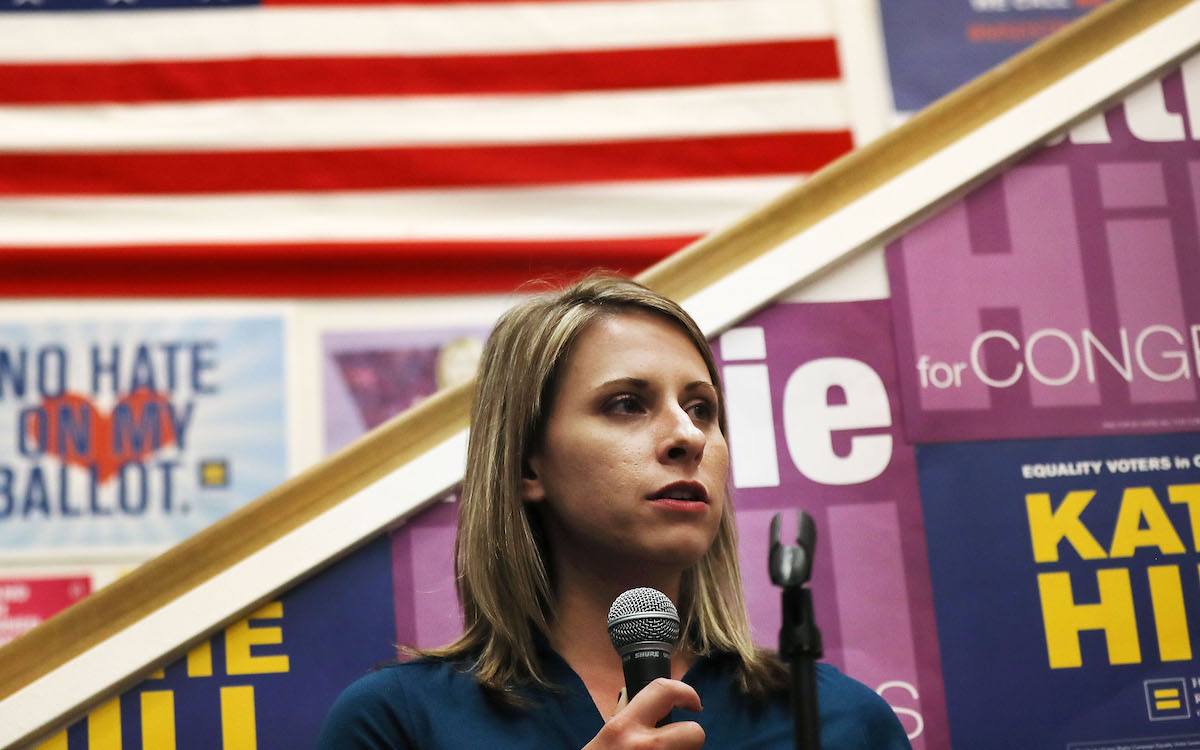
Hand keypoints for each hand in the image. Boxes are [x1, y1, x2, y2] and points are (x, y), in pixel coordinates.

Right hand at [583, 678, 703, 748]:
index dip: (686, 692)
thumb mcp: (603, 738)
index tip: (693, 702)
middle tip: (678, 742)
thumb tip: (631, 695)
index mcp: (624, 727)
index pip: (664, 690)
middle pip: (696, 733)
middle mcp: (645, 746)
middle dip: (691, 737)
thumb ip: (622, 717)